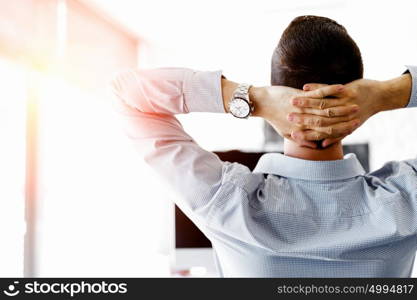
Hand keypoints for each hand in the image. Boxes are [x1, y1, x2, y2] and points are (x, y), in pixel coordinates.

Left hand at [250, 84, 360, 147]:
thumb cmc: (273, 118)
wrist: (261, 103)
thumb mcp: (285, 132)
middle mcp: (304, 121)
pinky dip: (331, 89)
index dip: (340, 132)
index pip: (324, 134)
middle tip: (359, 115)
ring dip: (342, 105)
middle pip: (329, 121)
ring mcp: (302, 108)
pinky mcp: (299, 96)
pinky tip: (342, 87)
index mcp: (301, 131)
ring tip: (355, 102)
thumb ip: (300, 139)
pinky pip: (318, 92)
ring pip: (326, 108)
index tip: (353, 128)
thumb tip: (313, 146)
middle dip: (346, 119)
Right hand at [290, 74, 411, 146]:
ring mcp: (345, 104)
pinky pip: (328, 90)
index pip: (320, 133)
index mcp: (341, 127)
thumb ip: (334, 137)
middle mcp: (342, 117)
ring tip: (292, 101)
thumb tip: (321, 146)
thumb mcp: (348, 127)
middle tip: (288, 117)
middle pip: (318, 119)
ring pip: (321, 104)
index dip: (306, 133)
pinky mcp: (348, 92)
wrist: (379, 97)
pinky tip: (305, 87)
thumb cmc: (360, 113)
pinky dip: (315, 88)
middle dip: (302, 118)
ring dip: (305, 103)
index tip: (293, 133)